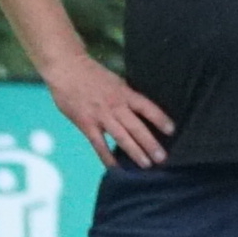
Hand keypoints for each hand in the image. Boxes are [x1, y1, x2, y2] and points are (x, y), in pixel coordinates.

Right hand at [45, 56, 173, 167]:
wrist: (66, 69)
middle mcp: (115, 106)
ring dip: (134, 152)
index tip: (171, 130)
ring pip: (121, 137)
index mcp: (124, 93)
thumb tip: (140, 111)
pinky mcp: (86, 124)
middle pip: (136, 127)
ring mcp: (101, 116)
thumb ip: (126, 96)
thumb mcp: (115, 81)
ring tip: (146, 165)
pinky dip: (107, 157)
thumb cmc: (91, 74)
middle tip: (162, 158)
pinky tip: (116, 168)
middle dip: (150, 143)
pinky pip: (99, 144)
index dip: (160, 118)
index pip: (146, 107)